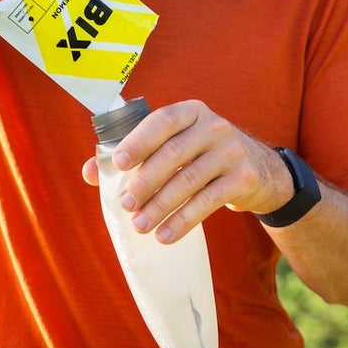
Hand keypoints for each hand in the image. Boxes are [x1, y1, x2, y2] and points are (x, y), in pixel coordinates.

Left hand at [81, 100, 294, 242]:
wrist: (259, 170)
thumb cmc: (202, 156)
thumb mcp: (176, 145)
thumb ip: (135, 154)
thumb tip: (89, 172)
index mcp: (191, 112)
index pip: (163, 120)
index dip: (139, 140)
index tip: (118, 164)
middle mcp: (214, 126)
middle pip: (174, 153)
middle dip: (146, 181)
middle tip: (125, 205)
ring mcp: (231, 151)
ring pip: (189, 181)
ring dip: (161, 206)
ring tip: (139, 226)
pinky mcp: (243, 178)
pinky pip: (208, 202)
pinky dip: (183, 220)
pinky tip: (165, 235)